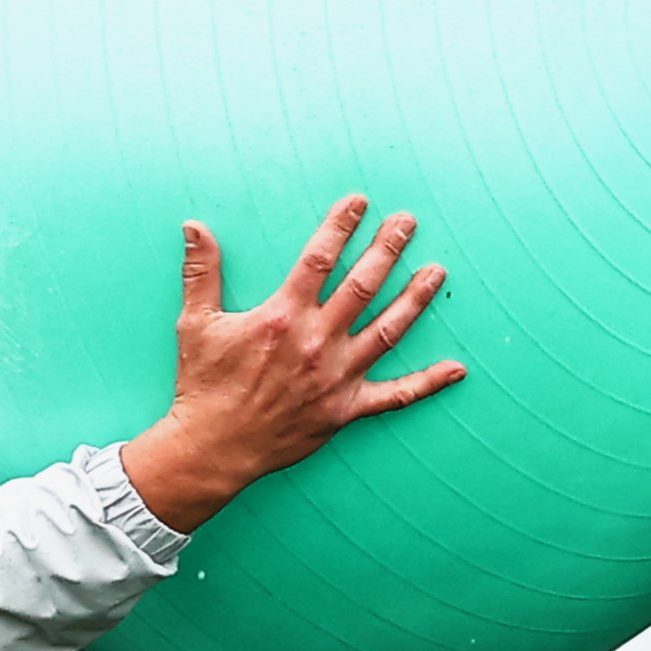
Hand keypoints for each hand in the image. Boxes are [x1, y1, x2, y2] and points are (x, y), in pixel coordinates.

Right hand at [122, 197, 461, 534]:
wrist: (214, 447)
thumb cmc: (204, 385)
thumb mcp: (195, 322)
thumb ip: (201, 272)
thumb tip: (195, 226)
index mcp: (282, 316)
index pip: (319, 260)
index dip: (341, 227)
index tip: (360, 203)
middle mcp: (316, 341)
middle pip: (362, 286)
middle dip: (387, 250)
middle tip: (407, 223)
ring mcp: (337, 376)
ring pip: (387, 331)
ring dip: (415, 299)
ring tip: (437, 272)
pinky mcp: (346, 409)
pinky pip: (396, 397)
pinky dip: (428, 383)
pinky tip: (456, 369)